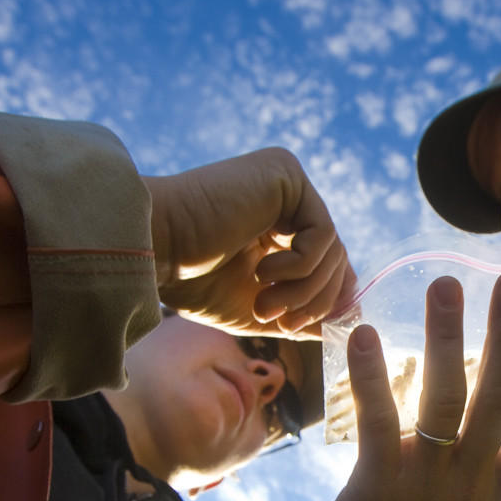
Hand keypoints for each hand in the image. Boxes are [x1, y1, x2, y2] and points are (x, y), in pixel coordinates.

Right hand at [145, 147, 353, 337]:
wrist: (155, 249)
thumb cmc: (193, 281)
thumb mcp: (259, 307)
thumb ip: (301, 311)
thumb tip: (346, 323)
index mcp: (277, 222)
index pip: (327, 262)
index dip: (328, 299)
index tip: (305, 327)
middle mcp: (287, 197)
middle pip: (336, 258)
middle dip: (315, 301)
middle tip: (282, 323)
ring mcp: (288, 182)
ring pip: (333, 250)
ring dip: (303, 291)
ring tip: (264, 304)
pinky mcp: (287, 174)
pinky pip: (324, 233)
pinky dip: (300, 266)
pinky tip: (262, 271)